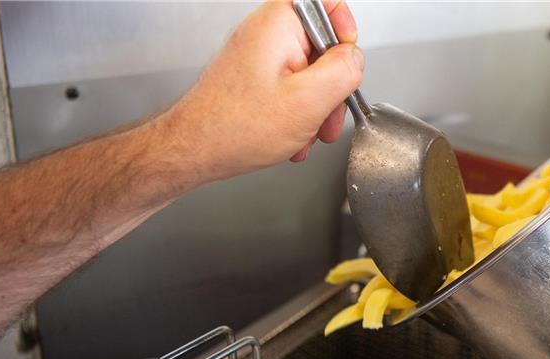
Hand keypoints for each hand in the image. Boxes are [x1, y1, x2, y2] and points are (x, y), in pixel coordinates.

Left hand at [166, 0, 362, 181]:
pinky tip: (292, 137)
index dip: (343, 29)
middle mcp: (267, 34)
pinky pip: (292, 90)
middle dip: (332, 86)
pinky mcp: (256, 80)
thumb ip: (343, 71)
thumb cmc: (234, 127)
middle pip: (322, 46)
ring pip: (309, 74)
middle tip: (328, 113)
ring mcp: (260, 58)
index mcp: (278, 25)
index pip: (325, 2)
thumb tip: (355, 59)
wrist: (194, 151)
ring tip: (307, 133)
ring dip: (316, 108)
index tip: (347, 59)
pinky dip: (298, 115)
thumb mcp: (308, 100)